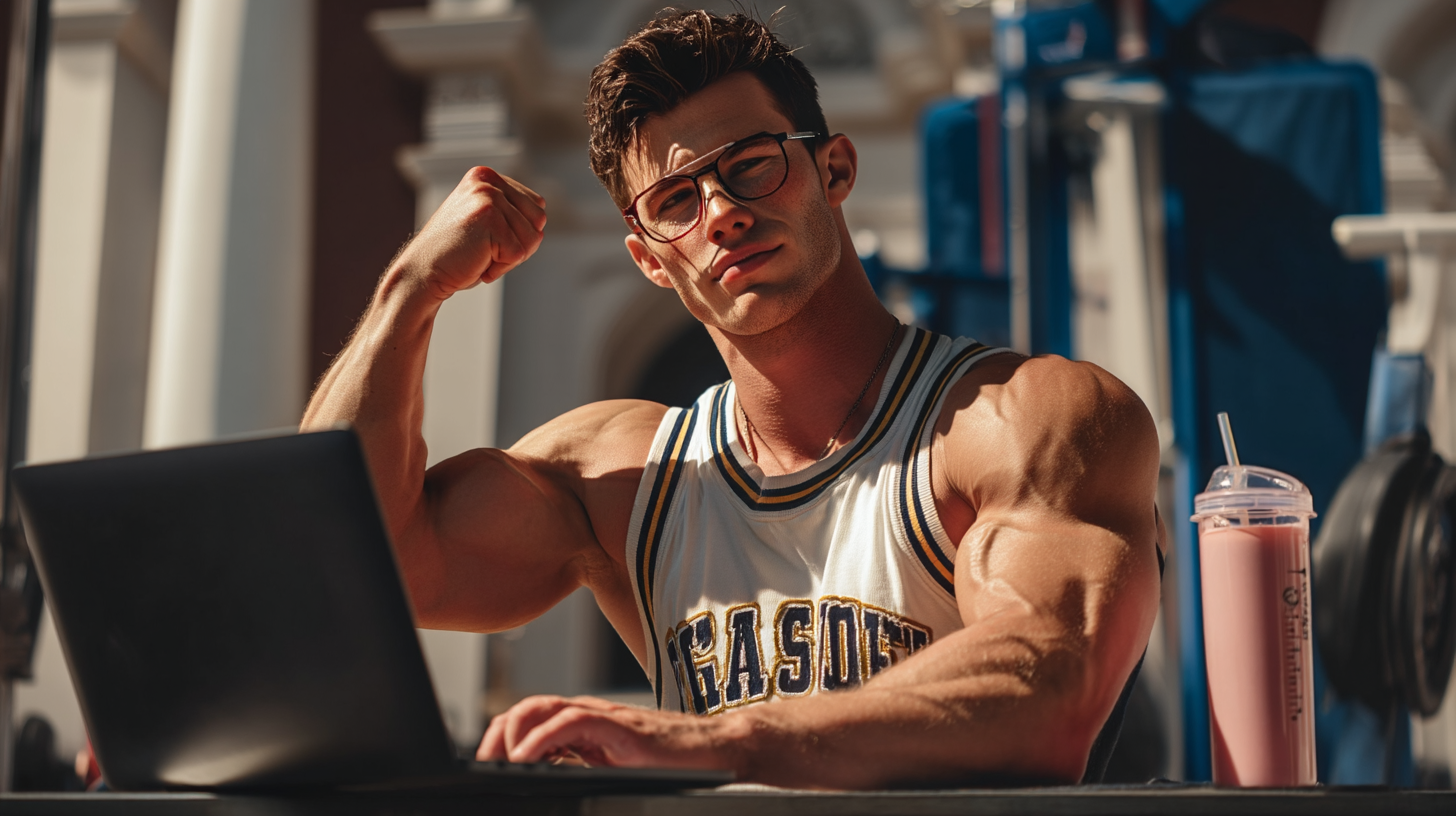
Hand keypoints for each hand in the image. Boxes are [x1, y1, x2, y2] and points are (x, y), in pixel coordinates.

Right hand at [396, 166, 545, 299]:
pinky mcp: (489, 220)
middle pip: (539, 221)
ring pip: (533, 238)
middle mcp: (487, 181)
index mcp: (486, 176)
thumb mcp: (485, 221)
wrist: (422, 272)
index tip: (487, 238)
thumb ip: (511, 211)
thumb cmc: (456, 253)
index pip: (536, 206)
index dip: (519, 233)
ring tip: (479, 254)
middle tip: (484, 249)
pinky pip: (519, 254)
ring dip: (509, 258)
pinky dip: (500, 268)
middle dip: (518, 244)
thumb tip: (542, 217)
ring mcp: (488, 198)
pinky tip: (475, 262)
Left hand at [476, 694, 737, 770]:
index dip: (501, 737)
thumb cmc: (672, 763)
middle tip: (486, 766)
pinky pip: (571, 723)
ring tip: (499, 763)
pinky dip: (541, 741)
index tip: (487, 766)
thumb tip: (543, 780)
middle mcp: (588, 714)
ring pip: (542, 709)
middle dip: (498, 735)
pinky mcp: (619, 727)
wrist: (717, 752)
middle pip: (527, 709)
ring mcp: (604, 717)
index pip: (529, 718)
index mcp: (583, 724)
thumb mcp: (612, 767)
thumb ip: (578, 766)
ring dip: (513, 735)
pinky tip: (527, 761)